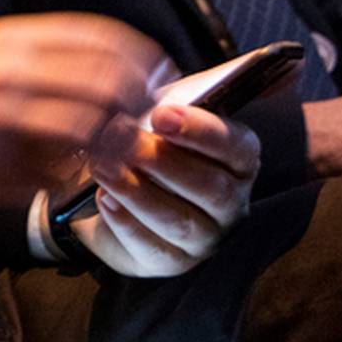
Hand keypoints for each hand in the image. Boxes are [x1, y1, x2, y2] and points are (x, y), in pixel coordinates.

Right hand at [0, 14, 160, 215]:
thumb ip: (24, 54)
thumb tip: (86, 63)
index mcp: (4, 39)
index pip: (96, 37)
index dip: (138, 56)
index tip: (157, 73)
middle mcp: (7, 73)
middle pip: (104, 82)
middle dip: (135, 105)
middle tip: (144, 122)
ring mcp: (1, 120)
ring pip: (87, 129)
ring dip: (110, 146)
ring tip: (114, 155)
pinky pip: (55, 172)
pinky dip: (71, 176)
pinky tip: (70, 177)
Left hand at [65, 103, 260, 278]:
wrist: (113, 194)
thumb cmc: (149, 146)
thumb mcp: (162, 119)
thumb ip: (174, 101)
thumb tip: (183, 79)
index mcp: (238, 159)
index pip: (236, 146)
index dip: (201, 131)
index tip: (162, 115)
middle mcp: (231, 202)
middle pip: (209, 187)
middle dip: (162, 161)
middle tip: (121, 137)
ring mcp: (206, 237)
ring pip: (180, 221)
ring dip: (138, 192)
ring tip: (103, 166)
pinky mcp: (174, 261)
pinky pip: (153, 247)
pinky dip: (126, 222)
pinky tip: (104, 199)